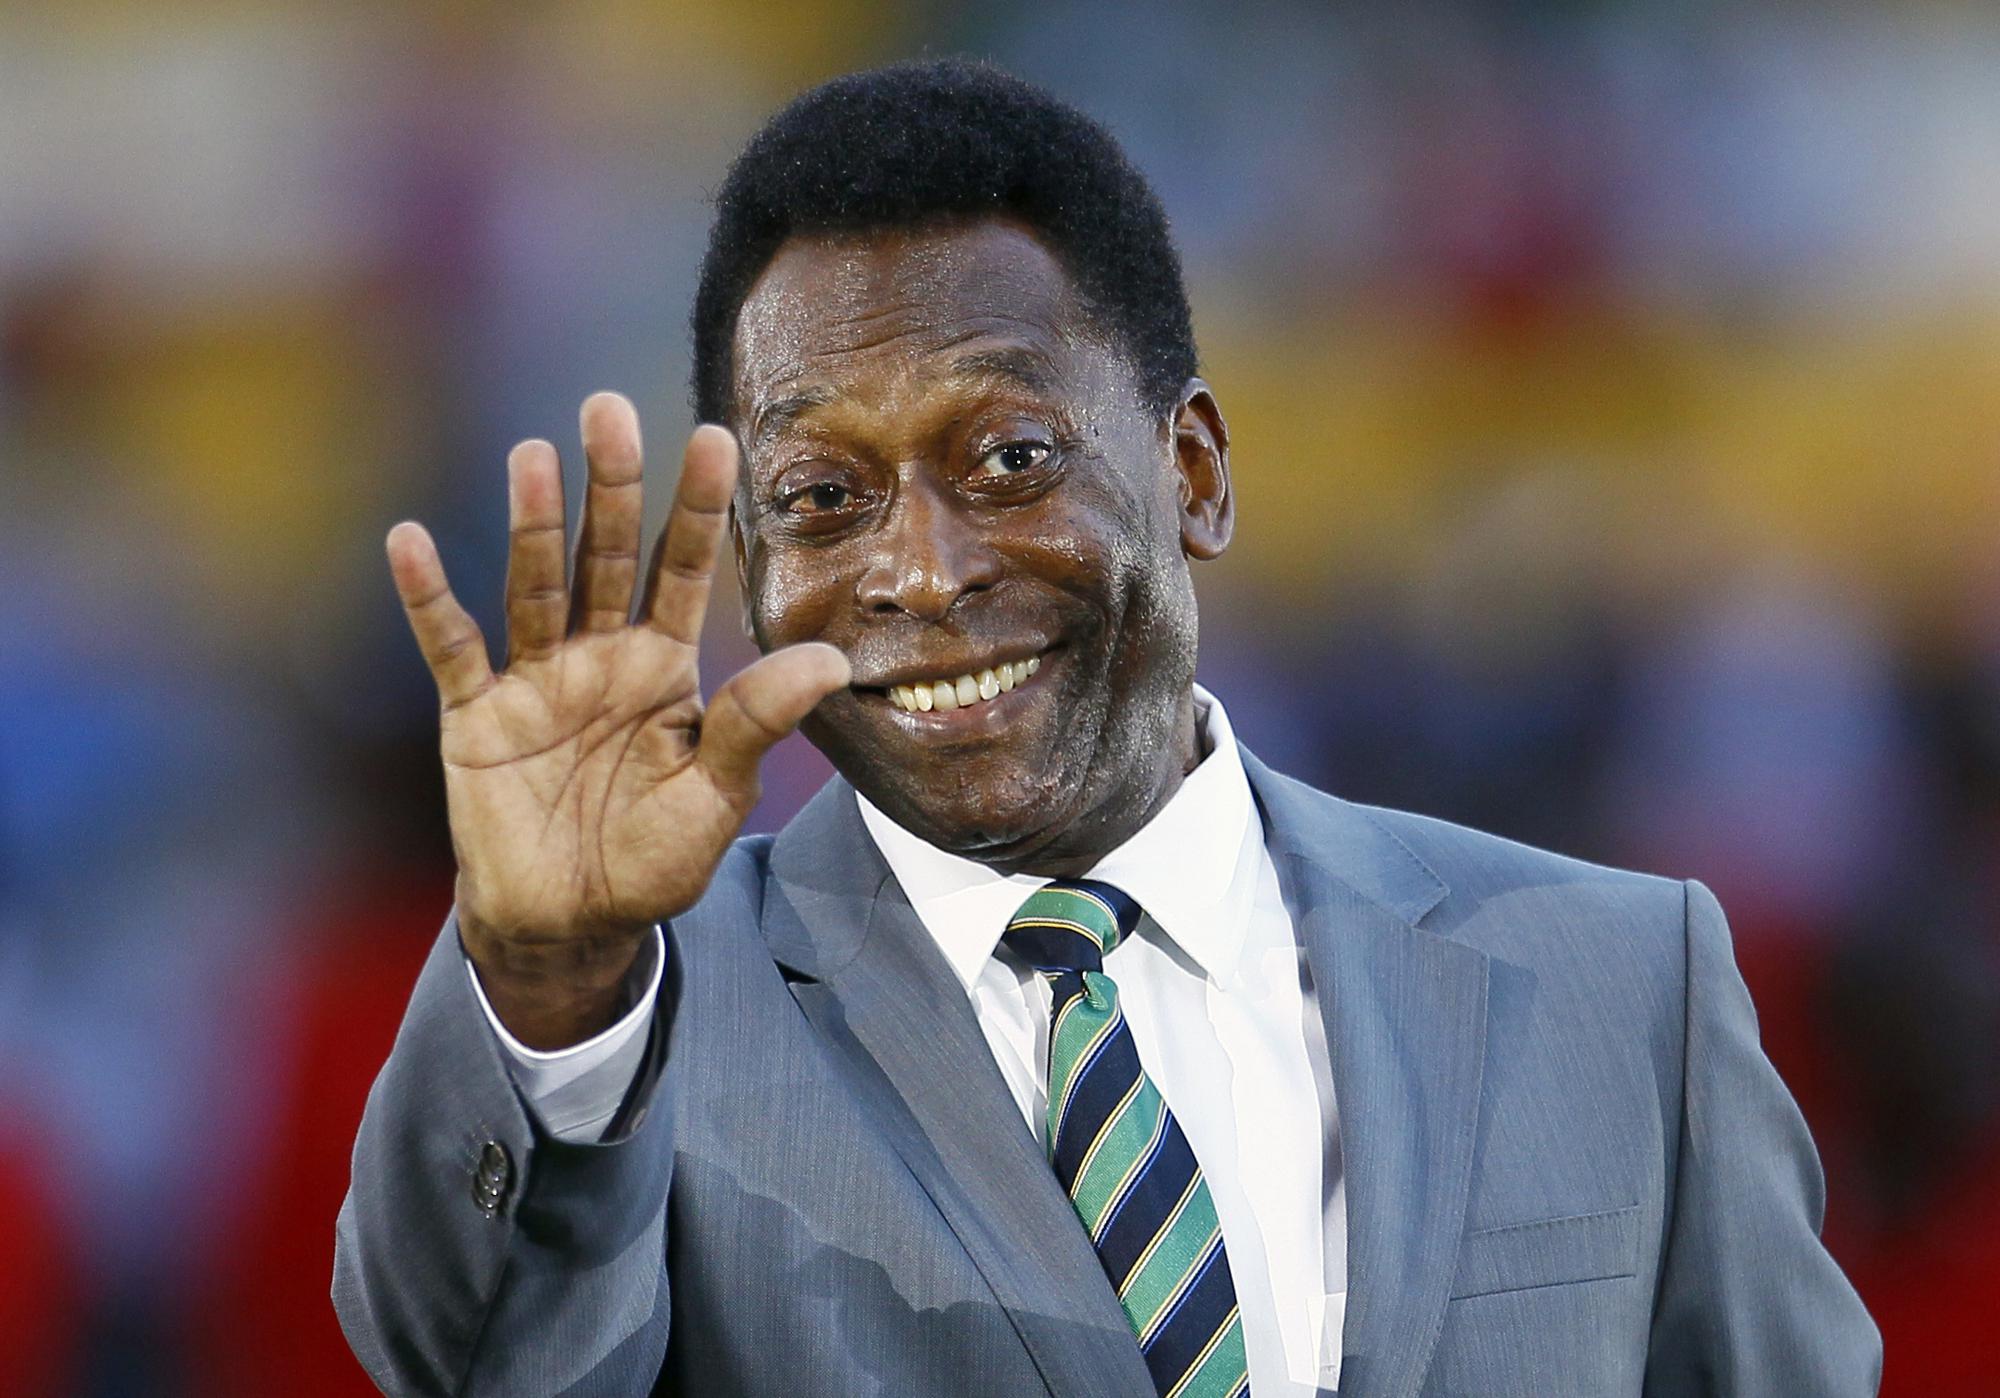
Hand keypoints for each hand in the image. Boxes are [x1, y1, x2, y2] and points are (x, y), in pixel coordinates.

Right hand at [386, 394, 848, 1046]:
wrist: (573, 925)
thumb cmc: (652, 859)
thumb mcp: (716, 794)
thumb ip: (758, 723)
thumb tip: (833, 660)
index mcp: (666, 666)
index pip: (686, 569)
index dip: (699, 507)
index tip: (715, 435)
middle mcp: (601, 655)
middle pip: (608, 555)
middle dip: (611, 486)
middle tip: (609, 407)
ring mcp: (536, 679)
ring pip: (535, 585)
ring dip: (533, 523)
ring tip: (534, 455)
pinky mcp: (476, 716)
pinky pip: (452, 648)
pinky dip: (430, 599)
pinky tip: (410, 541)